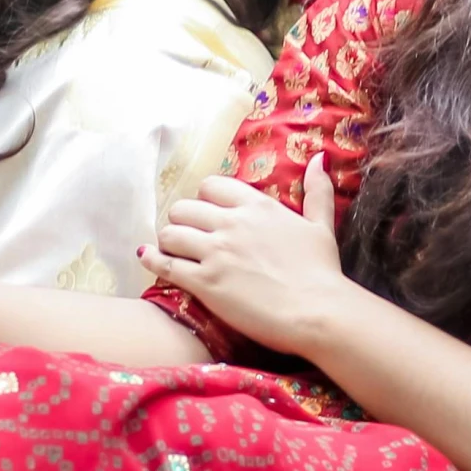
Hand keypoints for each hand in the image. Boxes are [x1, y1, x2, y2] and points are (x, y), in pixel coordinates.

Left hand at [139, 154, 345, 355]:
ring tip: (171, 250)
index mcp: (257, 206)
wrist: (318, 312)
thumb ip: (318, 191)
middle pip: (184, 209)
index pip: (212, 186)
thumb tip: (319, 157)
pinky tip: (147, 258)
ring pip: (170, 233)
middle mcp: (231, 223)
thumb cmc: (323, 272)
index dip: (205, 199)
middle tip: (187, 236)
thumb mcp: (322, 225)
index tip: (208, 214)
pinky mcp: (205, 283)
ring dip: (168, 241)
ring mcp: (215, 252)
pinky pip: (165, 264)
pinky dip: (152, 260)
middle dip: (182, 221)